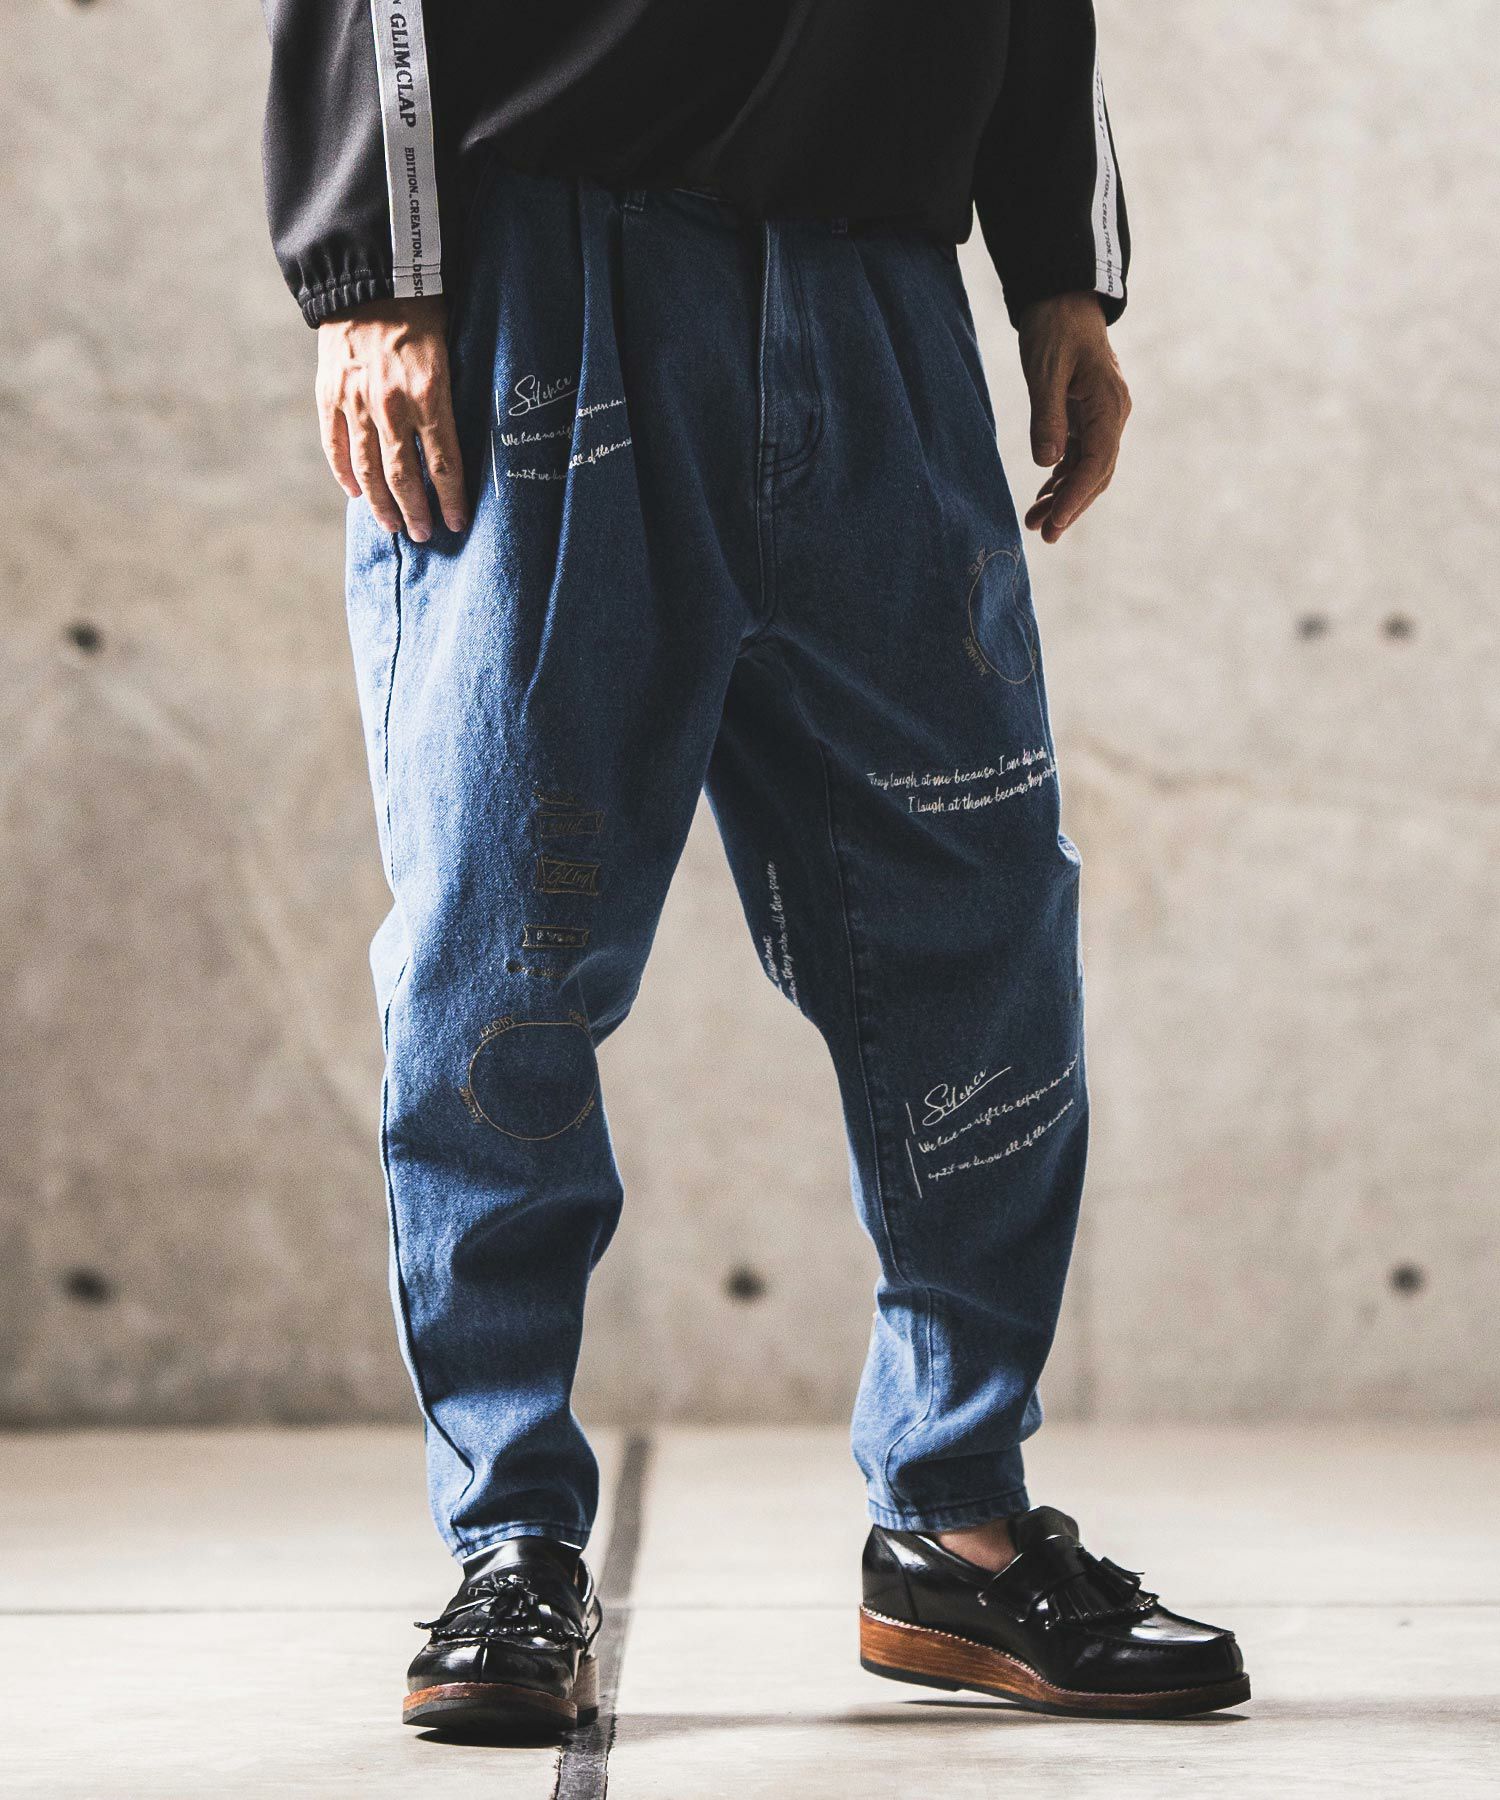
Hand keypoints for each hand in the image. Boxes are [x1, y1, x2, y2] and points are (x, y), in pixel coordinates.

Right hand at [316, 297, 466, 541]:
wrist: (370, 274)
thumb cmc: (422, 310)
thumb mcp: (451, 351)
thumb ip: (449, 397)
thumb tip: (453, 442)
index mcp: (429, 395)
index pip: (444, 464)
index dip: (452, 499)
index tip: (458, 522)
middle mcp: (391, 405)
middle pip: (405, 476)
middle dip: (416, 511)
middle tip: (425, 534)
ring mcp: (355, 401)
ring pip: (368, 470)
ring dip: (382, 504)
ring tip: (393, 526)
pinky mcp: (329, 394)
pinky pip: (335, 445)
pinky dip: (345, 474)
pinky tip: (356, 494)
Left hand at [1017, 292, 1130, 544]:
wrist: (1063, 297)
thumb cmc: (1054, 328)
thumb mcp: (1044, 371)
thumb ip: (1046, 417)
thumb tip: (1047, 464)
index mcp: (1109, 405)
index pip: (1097, 463)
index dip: (1075, 497)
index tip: (1054, 523)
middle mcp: (1113, 414)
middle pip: (1097, 473)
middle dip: (1071, 506)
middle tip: (1044, 536)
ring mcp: (1103, 415)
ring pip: (1088, 468)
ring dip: (1063, 496)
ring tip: (1035, 522)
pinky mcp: (1089, 414)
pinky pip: (1079, 455)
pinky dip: (1062, 477)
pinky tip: (1043, 496)